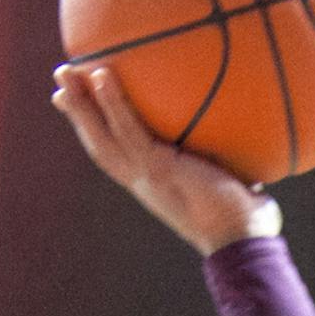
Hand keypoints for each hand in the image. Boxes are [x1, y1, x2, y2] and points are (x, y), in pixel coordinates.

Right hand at [50, 62, 282, 254]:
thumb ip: (229, 159)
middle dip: (78, 114)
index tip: (83, 106)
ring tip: (64, 72)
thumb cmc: (248, 221)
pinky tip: (100, 73)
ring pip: (102, 137)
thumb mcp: (234, 183)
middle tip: (61, 81)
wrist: (246, 243)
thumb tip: (253, 132)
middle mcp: (144, 182)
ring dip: (80, 105)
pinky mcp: (158, 169)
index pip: (120, 156)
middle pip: (100, 144)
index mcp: (155, 185)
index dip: (100, 132)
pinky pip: (128, 130)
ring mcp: (148, 177)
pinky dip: (113, 103)